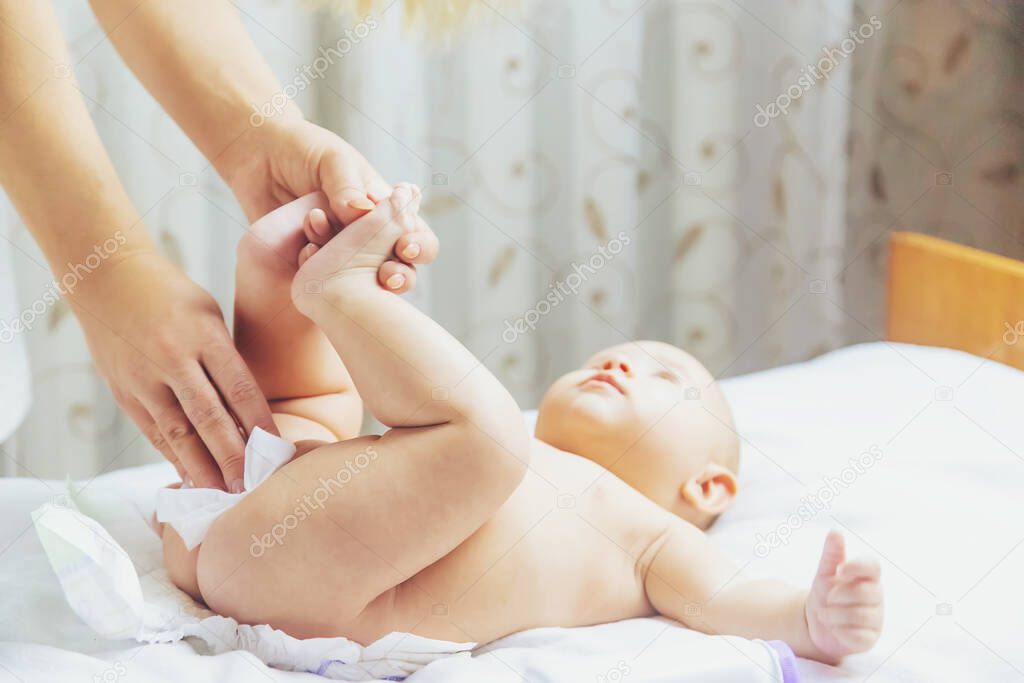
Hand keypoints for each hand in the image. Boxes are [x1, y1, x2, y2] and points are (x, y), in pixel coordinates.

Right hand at [71, 251, 276, 490]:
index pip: (239, 388)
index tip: (276, 449)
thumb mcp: (209, 315)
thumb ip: (226, 359)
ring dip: (201, 467)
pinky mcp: (123, 392)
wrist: (106, 277)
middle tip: (251, 486)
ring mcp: (144, 378)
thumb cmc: (171, 295)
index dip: (259, 422)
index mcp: (204, 336)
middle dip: (231, 455)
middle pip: (208, 417)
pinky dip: (173, 455)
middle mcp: (173, 359)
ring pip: (177, 432)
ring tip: (221, 493)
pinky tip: (190, 475)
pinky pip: (153, 431)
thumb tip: (247, 410)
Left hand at [222, 119, 437, 292]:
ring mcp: (340, 257)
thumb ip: (348, 186)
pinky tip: (303, 251)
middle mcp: (368, 239)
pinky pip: (322, 283)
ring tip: (320, 247)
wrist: (257, 155)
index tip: (404, 247)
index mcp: (385, 212)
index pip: (417, 236)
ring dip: (351, 275)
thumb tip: (365, 213)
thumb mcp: (333, 160)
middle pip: (400, 270)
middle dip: (399, 277)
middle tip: (385, 275)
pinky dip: (316, 274)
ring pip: (362, 284)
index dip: (419, 246)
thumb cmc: (305, 150)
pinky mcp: (310, 267)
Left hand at [805, 531, 883, 662]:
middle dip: (838, 595)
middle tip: (828, 598)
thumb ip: (832, 554)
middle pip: (864, 592)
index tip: (840, 572)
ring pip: (859, 616)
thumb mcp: (824, 573)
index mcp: (867, 577)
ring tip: (826, 614)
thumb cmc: (824, 593)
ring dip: (833, 615)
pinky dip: (839, 632)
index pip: (874, 566)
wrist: (814, 622)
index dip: (857, 567)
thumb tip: (836, 531)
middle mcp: (876, 597)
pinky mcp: (870, 639)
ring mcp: (876, 619)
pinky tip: (835, 628)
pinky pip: (857, 636)